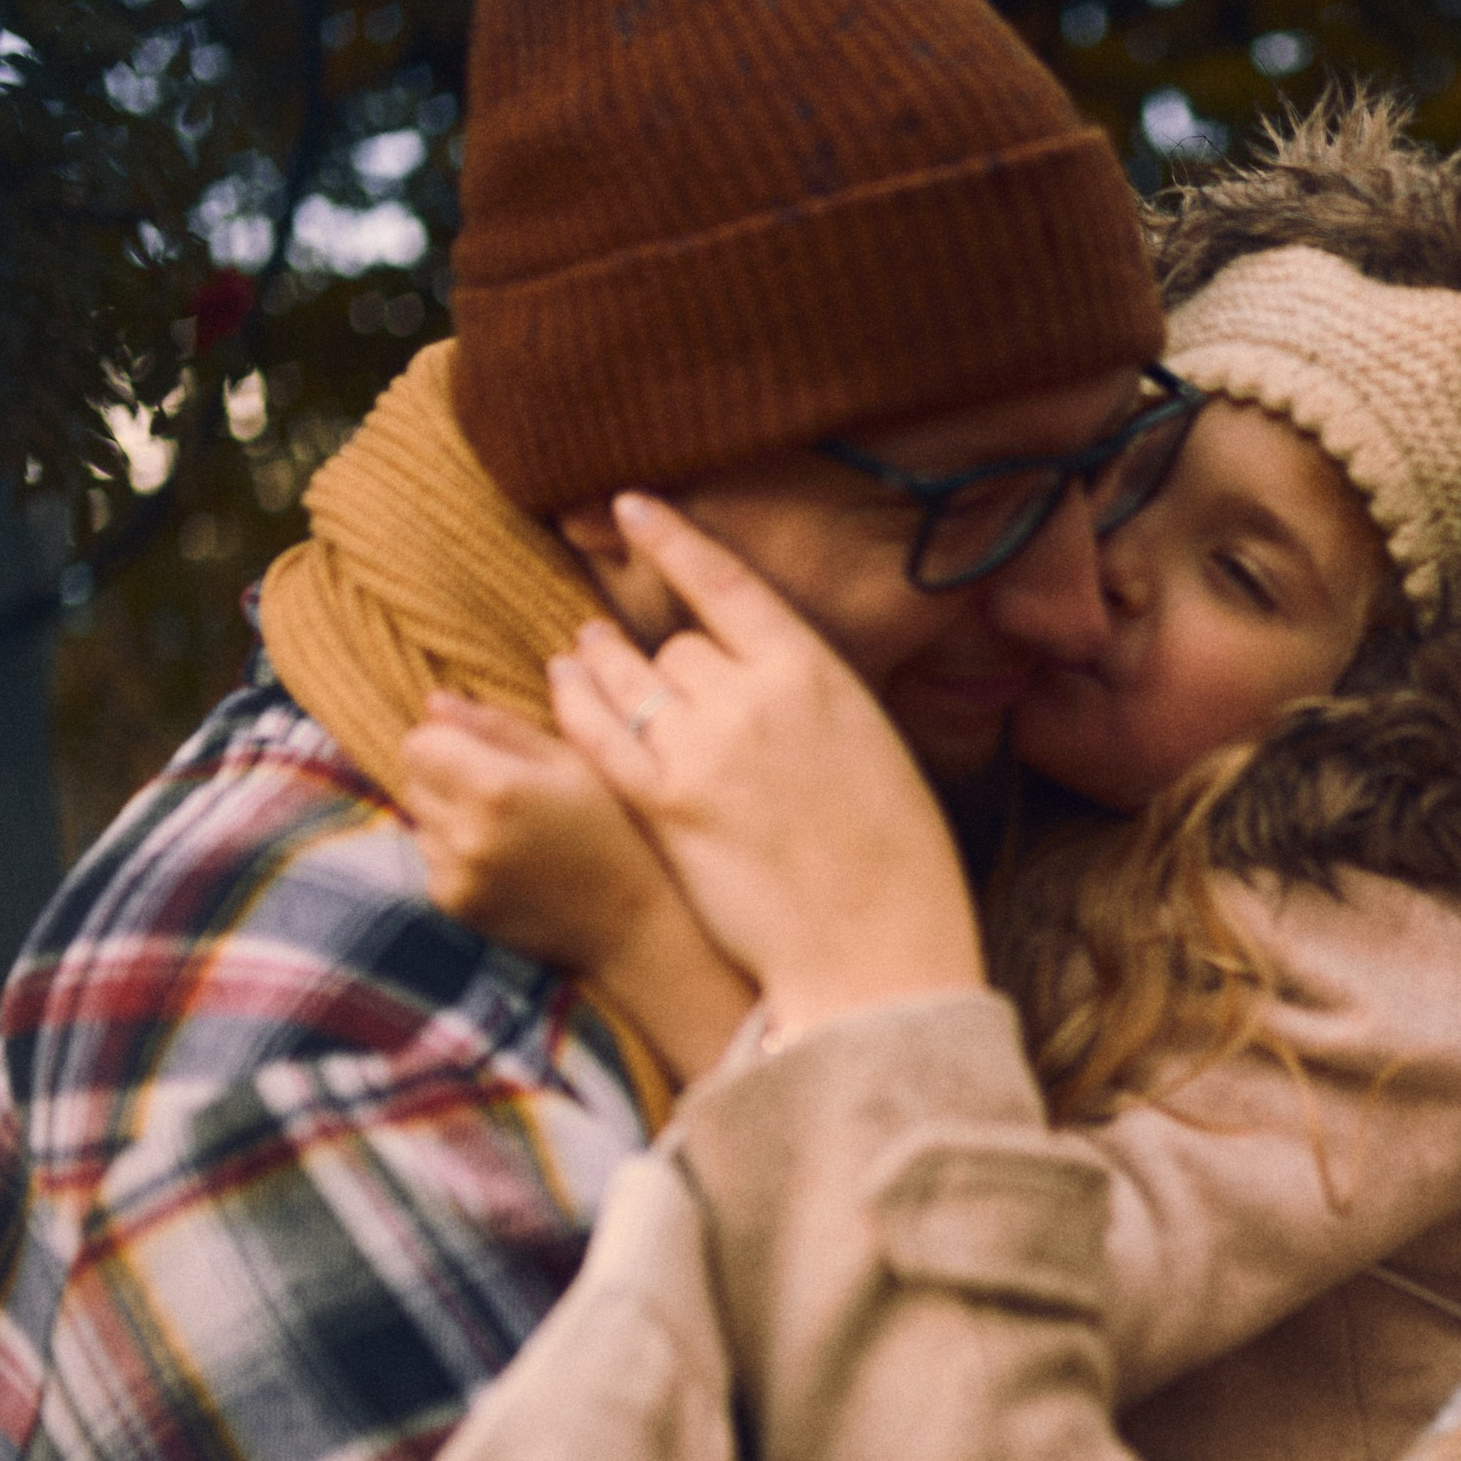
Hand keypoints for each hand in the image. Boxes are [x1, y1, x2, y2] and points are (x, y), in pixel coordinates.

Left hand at [403, 700, 669, 965]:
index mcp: (496, 787)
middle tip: (500, 794)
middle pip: (413, 780)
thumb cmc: (610, 829)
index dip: (445, 740)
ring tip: (506, 831)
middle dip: (445, 777)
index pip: (417, 743)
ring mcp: (455, 875)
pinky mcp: (453, 905)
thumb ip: (498, 726)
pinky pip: (432, 859)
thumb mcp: (570, 762)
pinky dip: (456, 855)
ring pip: (419, 820)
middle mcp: (465, 834)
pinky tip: (503, 862)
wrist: (625, 922)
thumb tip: (435, 702)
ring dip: (449, 817)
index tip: (479, 752)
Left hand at [549, 494, 984, 1034]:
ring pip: (631, 680)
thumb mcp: (877, 752)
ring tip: (579, 651)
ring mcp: (705, 748)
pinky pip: (601, 734)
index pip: (727, 584)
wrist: (876, 952)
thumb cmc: (897, 867)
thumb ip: (817, 706)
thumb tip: (773, 683)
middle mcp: (755, 696)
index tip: (633, 507)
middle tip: (633, 653)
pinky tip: (562, 687)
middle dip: (661, 656)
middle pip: (679, 647)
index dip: (672, 539)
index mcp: (819, 673)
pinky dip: (576, 705)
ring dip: (602, 663)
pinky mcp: (665, 803)